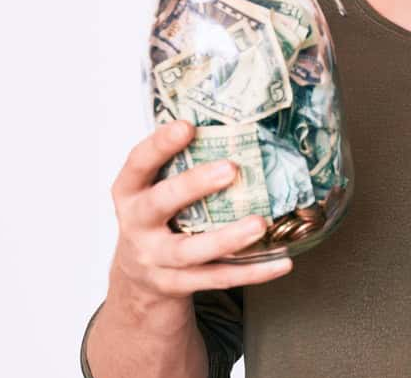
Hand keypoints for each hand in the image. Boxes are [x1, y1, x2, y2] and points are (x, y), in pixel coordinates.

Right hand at [108, 120, 291, 303]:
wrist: (138, 280)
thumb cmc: (157, 219)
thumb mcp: (154, 190)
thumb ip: (180, 165)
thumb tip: (237, 126)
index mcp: (129, 192)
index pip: (138, 163)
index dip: (159, 145)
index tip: (187, 125)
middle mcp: (136, 225)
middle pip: (160, 203)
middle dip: (193, 185)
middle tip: (230, 168)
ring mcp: (154, 259)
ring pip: (190, 251)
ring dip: (227, 237)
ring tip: (260, 223)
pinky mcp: (176, 285)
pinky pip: (217, 278)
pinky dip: (252, 271)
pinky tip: (281, 261)